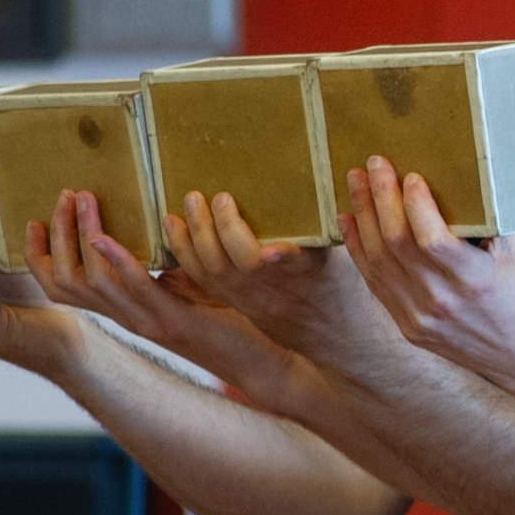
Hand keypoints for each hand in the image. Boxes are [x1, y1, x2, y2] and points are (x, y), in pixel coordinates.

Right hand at [24, 190, 303, 401]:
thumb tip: (153, 233)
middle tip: (63, 197)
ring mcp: (148, 322)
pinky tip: (105, 238)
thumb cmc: (225, 325)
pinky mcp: (175, 321)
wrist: (258, 365)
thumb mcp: (183, 292)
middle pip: (69, 282)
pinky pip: (138, 289)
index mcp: (126, 312)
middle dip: (59, 237)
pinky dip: (118, 262)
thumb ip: (162, 271)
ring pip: (96, 283)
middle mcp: (128, 319)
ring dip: (84, 237)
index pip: (64, 289)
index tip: (32, 222)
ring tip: (82, 201)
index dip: (41, 258)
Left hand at [164, 188, 405, 367]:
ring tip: (183, 208)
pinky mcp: (235, 302)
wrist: (332, 339)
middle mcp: (272, 290)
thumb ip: (330, 225)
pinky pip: (201, 281)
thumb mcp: (341, 257)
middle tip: (210, 196)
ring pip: (211, 275)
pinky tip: (173, 230)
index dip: (259, 245)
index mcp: (303, 275)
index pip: (281, 261)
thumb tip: (341, 176)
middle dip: (215, 230)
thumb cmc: (340, 289)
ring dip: (190, 240)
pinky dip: (182, 255)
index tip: (232, 206)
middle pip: (235, 265)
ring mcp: (249, 300)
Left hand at [338, 158, 514, 394]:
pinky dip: (359, 249)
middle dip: (380, 197)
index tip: (410, 176)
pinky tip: (350, 222)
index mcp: (476, 280)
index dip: (415, 203)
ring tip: (356, 183)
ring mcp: (421, 318)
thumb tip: (469, 173)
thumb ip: (492, 216)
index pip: (432, 238)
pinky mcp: (409, 328)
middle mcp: (443, 302)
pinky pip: (376, 284)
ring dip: (363, 217)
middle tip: (374, 164)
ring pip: (379, 261)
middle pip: (396, 243)